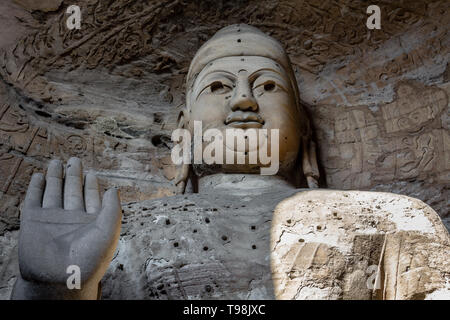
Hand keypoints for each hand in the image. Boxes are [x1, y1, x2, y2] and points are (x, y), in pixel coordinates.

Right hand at [12, 157, 121, 298]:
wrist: (59, 279)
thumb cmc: (88, 259)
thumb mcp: (109, 231)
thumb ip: (112, 209)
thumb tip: (113, 189)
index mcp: (91, 221)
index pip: (91, 197)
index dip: (91, 184)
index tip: (91, 172)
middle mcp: (72, 218)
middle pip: (72, 191)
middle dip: (73, 175)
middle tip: (74, 159)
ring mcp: (52, 219)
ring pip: (54, 192)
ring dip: (55, 177)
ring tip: (56, 162)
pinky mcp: (33, 221)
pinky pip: (34, 200)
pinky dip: (36, 188)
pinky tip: (38, 177)